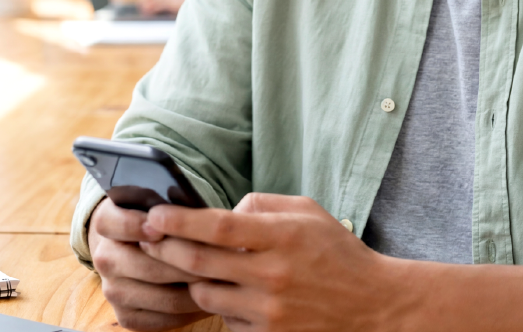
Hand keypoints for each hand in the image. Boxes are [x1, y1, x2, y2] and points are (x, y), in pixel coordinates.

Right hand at [88, 197, 210, 330]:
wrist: (138, 246)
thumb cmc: (159, 218)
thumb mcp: (158, 201)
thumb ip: (171, 204)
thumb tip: (197, 212)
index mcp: (107, 222)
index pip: (114, 224)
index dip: (135, 226)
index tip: (161, 228)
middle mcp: (105, 258)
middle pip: (148, 267)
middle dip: (190, 263)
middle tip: (223, 259)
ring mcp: (114, 290)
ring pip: (163, 297)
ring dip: (198, 290)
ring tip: (227, 279)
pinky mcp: (127, 316)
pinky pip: (165, 319)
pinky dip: (193, 310)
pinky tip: (214, 297)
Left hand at [139, 193, 399, 330]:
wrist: (372, 305)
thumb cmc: (337, 252)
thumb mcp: (307, 213)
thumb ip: (262, 204)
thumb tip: (224, 210)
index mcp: (282, 237)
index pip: (217, 226)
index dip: (179, 220)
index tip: (154, 215)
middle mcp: (272, 275)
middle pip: (199, 262)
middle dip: (166, 249)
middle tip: (150, 239)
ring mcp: (269, 310)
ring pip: (205, 294)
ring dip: (194, 279)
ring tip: (198, 266)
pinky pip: (225, 318)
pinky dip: (222, 304)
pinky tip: (235, 292)